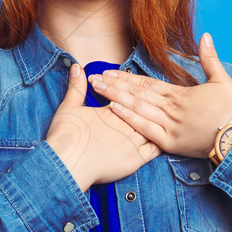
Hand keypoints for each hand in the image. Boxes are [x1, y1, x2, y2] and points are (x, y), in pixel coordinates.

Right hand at [45, 61, 161, 191]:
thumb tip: (76, 66)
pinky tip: (166, 138)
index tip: (138, 91)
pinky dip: (162, 142)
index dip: (133, 93)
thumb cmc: (65, 137)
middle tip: (159, 101)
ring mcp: (132, 142)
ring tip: (166, 117)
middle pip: (143, 110)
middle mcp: (125, 124)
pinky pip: (155, 150)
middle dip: (151, 105)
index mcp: (112, 110)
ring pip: (152, 127)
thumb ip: (76, 87)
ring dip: (159, 121)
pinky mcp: (136, 160)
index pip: (128, 97)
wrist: (67, 165)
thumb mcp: (68, 107)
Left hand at [87, 32, 231, 158]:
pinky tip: (113, 110)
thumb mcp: (222, 80)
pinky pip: (146, 129)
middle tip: (94, 78)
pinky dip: (129, 119)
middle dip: (114, 85)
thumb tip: (206, 35)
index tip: (110, 71)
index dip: (127, 77)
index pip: (147, 83)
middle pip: (137, 93)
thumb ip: (210, 58)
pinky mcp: (170, 142)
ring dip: (116, 98)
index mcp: (180, 94)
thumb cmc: (231, 110)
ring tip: (98, 89)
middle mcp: (171, 108)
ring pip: (137, 108)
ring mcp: (169, 125)